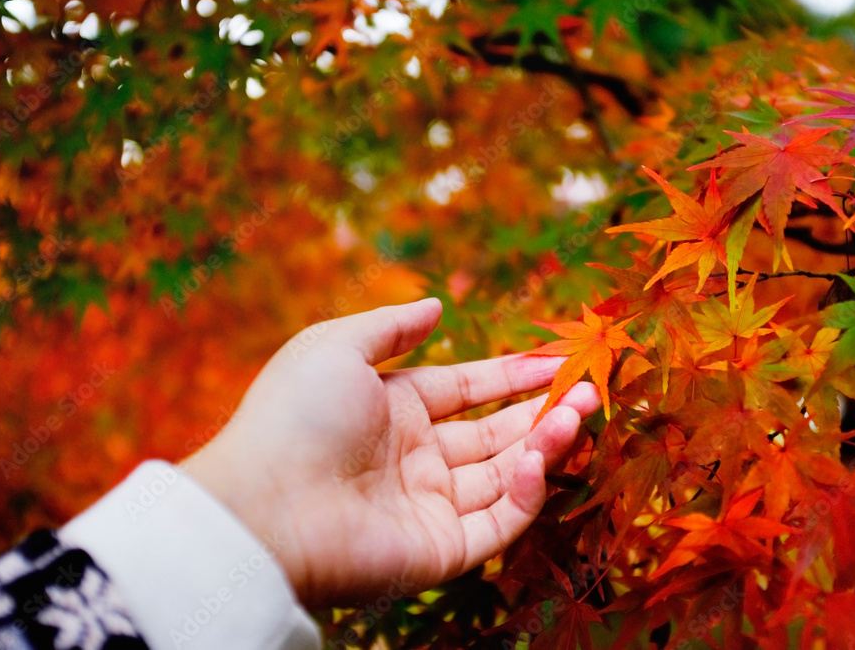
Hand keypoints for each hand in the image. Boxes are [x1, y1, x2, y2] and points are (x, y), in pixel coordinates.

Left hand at [181, 298, 599, 608]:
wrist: (264, 505)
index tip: (556, 360)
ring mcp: (429, 504)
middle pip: (493, 433)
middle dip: (542, 409)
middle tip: (589, 388)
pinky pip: (498, 521)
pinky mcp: (440, 548)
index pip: (465, 390)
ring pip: (505, 475)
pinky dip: (527, 492)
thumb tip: (436, 305)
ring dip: (546, 443)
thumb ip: (392, 326)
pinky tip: (539, 455)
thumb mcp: (337, 346)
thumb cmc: (295, 416)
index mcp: (392, 410)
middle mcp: (415, 457)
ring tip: (580, 411)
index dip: (510, 374)